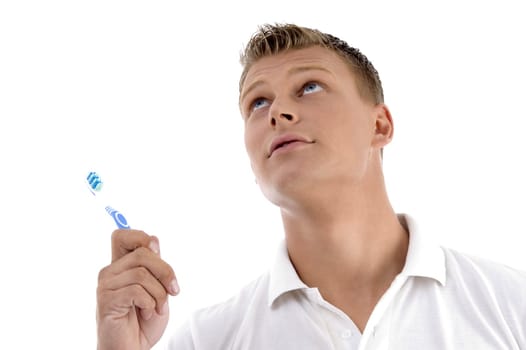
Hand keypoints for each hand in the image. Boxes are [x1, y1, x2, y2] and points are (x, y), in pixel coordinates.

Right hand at [96, 229, 178, 349]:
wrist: (132, 349)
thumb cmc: (144, 321)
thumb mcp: (158, 289)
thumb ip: (154, 266)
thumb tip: (154, 240)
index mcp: (121, 266)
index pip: (122, 235)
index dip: (141, 237)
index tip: (157, 252)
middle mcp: (110, 272)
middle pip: (142, 252)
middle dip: (165, 271)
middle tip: (173, 291)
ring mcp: (105, 286)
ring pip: (142, 273)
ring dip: (159, 294)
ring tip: (157, 308)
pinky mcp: (106, 301)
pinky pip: (136, 291)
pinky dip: (149, 303)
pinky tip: (147, 314)